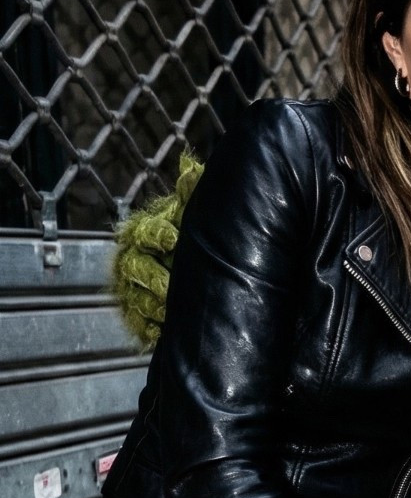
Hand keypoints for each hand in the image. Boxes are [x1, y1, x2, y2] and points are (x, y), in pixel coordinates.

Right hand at [112, 150, 202, 347]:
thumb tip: (191, 166)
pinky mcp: (137, 317)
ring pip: (136, 298)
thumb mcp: (189, 212)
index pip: (145, 231)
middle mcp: (132, 260)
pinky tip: (162, 332)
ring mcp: (131, 289)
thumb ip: (191, 191)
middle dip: (152, 278)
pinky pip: (139, 325)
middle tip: (169, 288)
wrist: (184, 269)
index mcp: (142, 232)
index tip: (173, 238)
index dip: (157, 234)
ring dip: (151, 305)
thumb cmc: (184, 234)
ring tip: (169, 311)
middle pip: (135, 269)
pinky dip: (150, 329)